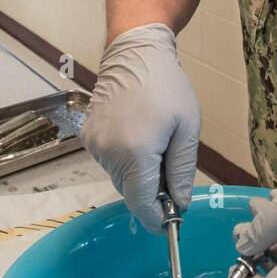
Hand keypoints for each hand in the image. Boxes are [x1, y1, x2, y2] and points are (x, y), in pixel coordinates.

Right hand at [81, 23, 199, 232]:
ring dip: (138, 174)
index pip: (142, 202)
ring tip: (157, 143)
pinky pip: (109, 161)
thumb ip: (182, 170)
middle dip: (152, 192)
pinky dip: (125, 159)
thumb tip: (179, 204)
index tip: (169, 226)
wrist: (135, 52)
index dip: (156, 218)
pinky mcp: (89, 134)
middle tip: (172, 173)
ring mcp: (94, 143)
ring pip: (120, 177)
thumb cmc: (167, 86)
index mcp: (135, 152)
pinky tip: (140, 134)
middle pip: (131, 191)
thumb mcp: (187, 129)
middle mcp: (108, 151)